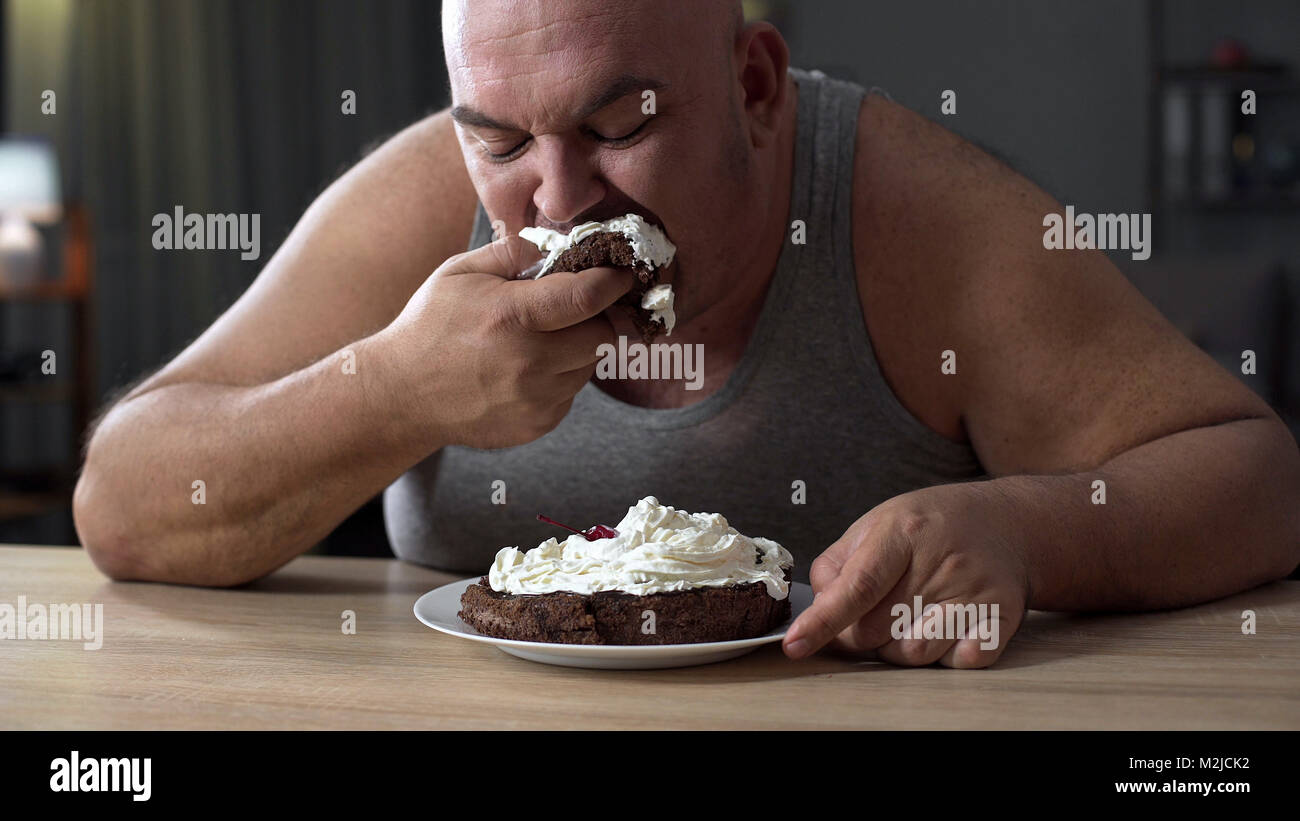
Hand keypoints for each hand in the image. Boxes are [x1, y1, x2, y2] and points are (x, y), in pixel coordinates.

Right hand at [380, 234, 634, 449]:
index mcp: (511, 316)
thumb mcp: (461, 272)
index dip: (613, 282)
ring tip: (539, 340)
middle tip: (575, 308)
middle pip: (602, 336)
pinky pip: (571, 393)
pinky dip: (560, 377)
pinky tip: (526, 369)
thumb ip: (514, 252)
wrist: (401, 395)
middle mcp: (529, 362)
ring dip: (578, 349)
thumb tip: (559, 241)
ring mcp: (536, 399)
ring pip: (589, 366)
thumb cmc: (430, 325)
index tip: (622, 274)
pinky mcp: (538, 425)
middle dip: (596, 318)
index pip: (588, 297)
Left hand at [782, 482, 1031, 667]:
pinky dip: (943, 654)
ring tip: (912, 615)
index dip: (823, 620)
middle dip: (861, 632)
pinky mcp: (1002, 618)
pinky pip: (956, 662)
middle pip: (875, 631)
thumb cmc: (930, 526)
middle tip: (879, 607)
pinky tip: (946, 625)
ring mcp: (975, 592)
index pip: (857, 586)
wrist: (1009, 523)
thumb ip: (837, 564)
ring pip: (912, 654)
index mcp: (903, 533)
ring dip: (899, 647)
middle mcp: (941, 562)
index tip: (795, 645)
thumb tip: (817, 608)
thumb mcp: (878, 523)